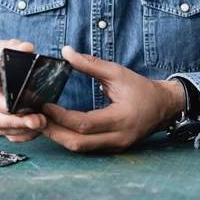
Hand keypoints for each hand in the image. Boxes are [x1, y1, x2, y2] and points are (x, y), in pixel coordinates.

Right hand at [0, 39, 46, 141]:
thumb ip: (10, 47)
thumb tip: (27, 48)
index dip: (1, 104)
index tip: (19, 107)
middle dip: (15, 122)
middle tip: (37, 120)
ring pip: (0, 129)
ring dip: (21, 129)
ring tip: (42, 123)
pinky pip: (6, 135)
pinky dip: (22, 135)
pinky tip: (36, 130)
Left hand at [41, 46, 183, 151]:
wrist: (163, 107)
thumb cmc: (141, 88)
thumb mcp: (117, 72)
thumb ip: (90, 64)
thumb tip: (66, 51)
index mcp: (120, 118)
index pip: (84, 123)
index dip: (61, 116)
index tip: (45, 104)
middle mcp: (118, 138)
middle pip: (78, 143)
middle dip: (53, 132)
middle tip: (35, 118)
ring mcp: (115, 147)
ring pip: (80, 148)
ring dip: (59, 137)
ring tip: (42, 122)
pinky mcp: (112, 148)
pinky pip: (86, 147)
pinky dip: (69, 138)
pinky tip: (57, 128)